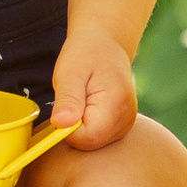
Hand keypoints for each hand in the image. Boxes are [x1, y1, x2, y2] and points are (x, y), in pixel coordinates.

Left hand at [48, 31, 139, 150]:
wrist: (106, 43)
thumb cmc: (86, 54)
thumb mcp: (70, 72)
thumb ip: (67, 99)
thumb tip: (61, 124)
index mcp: (115, 107)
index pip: (86, 138)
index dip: (67, 128)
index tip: (65, 105)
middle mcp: (125, 121)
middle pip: (90, 143)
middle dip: (73, 127)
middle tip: (74, 97)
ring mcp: (125, 125)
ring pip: (92, 141)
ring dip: (79, 125)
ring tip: (83, 98)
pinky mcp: (120, 126)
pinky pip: (97, 136)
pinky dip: (87, 124)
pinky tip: (88, 104)